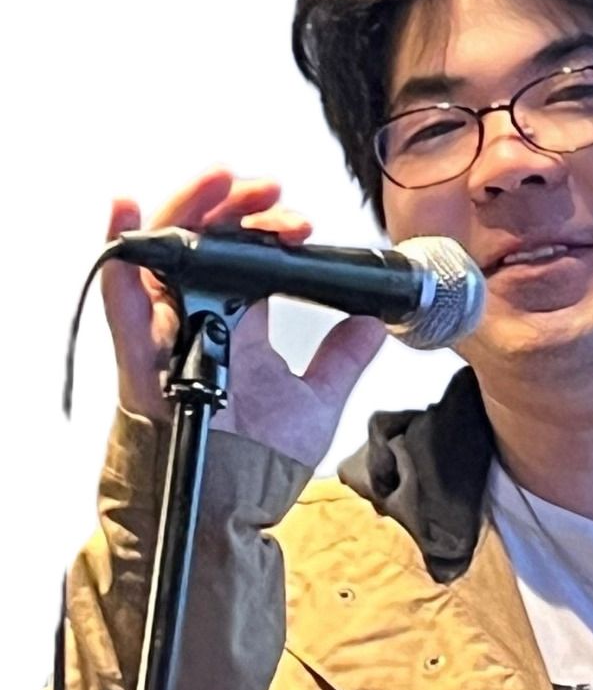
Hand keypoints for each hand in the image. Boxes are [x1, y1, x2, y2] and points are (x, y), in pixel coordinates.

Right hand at [101, 166, 386, 467]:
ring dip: (191, 210)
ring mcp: (169, 335)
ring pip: (166, 255)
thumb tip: (375, 322)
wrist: (234, 506)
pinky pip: (122, 301)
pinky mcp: (141, 357)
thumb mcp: (317, 399)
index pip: (248, 257)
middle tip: (268, 189)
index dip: (269, 228)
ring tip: (222, 183)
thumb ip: (342, 358)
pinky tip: (129, 213)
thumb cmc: (261, 462)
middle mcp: (201, 322)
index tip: (303, 225)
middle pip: (206, 243)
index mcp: (240, 327)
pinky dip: (123, 257)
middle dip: (234, 205)